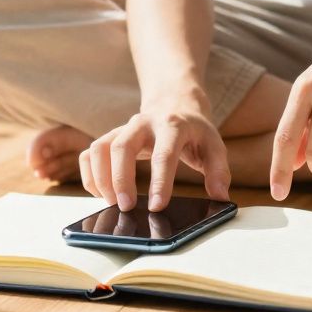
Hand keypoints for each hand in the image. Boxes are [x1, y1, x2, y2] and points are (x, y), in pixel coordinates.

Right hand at [80, 100, 229, 211]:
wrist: (175, 103)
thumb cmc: (194, 131)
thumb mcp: (214, 145)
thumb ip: (219, 171)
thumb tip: (221, 197)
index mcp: (172, 126)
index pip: (164, 154)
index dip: (160, 181)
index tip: (156, 206)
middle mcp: (143, 123)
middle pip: (122, 146)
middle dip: (120, 179)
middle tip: (125, 208)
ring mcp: (123, 129)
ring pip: (100, 148)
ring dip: (100, 178)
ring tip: (111, 203)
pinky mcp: (110, 136)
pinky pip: (90, 153)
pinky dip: (90, 175)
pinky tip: (100, 193)